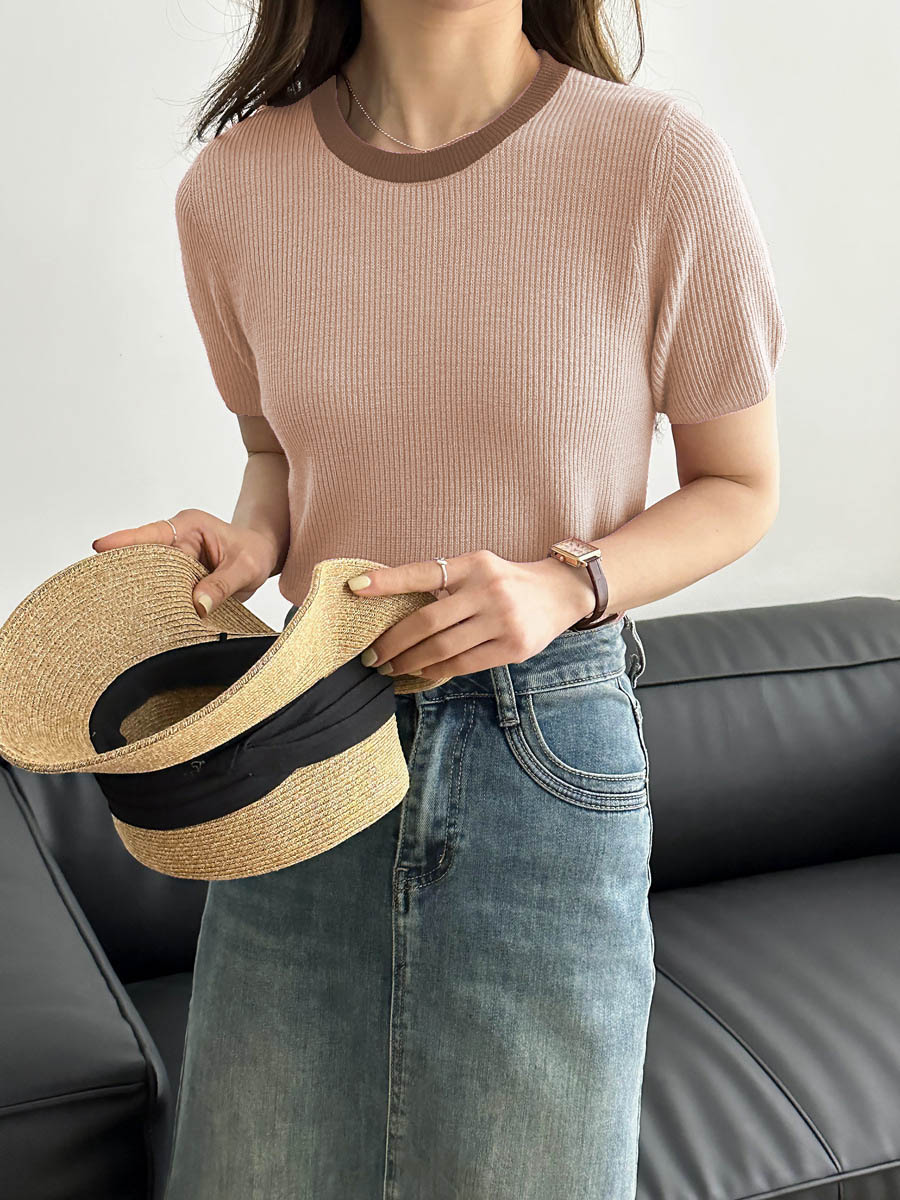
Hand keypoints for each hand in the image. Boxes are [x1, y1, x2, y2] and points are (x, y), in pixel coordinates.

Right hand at [92, 509, 281, 616]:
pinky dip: (153, 600)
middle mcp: (176, 539)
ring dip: (140, 591)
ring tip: (120, 608)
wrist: (262, 555)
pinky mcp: (174, 576)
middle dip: (126, 572)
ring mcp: (173, 558)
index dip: (125, 541)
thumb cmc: (255, 553)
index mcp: (190, 527)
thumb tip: (199, 605)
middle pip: (142, 556)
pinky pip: (159, 587)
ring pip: (148, 575)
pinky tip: (142, 616)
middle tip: (104, 590)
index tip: (99, 546)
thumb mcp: (247, 568)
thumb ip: (223, 585)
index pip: (153, 534)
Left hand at [347, 549, 596, 679]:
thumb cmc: (507, 582)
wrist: (561, 592)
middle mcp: (488, 589)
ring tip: (391, 669)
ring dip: (410, 663)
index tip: (355, 587)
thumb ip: (446, 583)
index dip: (388, 580)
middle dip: (393, 642)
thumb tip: (395, 608)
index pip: (424, 571)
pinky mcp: (513, 647)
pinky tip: (421, 675)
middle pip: (427, 621)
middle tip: (371, 656)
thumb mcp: (479, 568)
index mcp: (474, 564)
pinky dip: (437, 672)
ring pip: (443, 648)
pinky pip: (464, 665)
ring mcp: (503, 619)